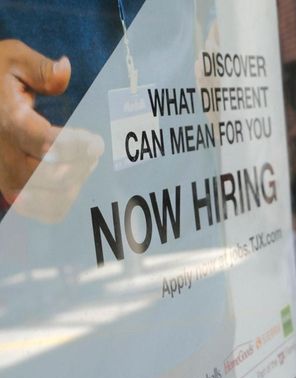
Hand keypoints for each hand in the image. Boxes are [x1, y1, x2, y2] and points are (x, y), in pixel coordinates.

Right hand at [0, 39, 103, 222]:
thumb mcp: (12, 58)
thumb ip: (40, 68)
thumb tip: (64, 69)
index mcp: (7, 120)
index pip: (44, 143)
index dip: (75, 146)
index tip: (94, 141)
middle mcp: (1, 152)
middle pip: (47, 176)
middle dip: (79, 165)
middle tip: (94, 150)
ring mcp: (3, 173)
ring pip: (44, 197)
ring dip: (73, 185)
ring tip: (86, 164)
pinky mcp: (7, 186)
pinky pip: (35, 209)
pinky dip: (59, 204)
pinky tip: (73, 184)